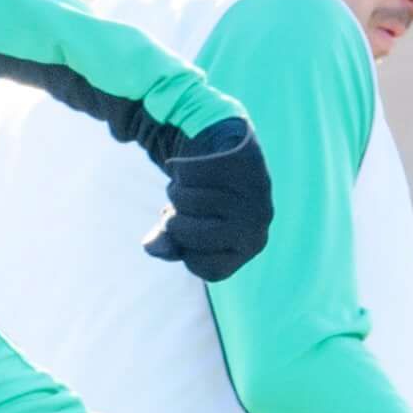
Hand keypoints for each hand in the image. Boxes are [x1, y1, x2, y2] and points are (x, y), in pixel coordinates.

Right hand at [144, 116, 272, 280]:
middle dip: (174, 224)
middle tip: (171, 210)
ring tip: (180, 187)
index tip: (183, 236)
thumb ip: (168, 242)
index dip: (185, 252)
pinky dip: (178, 168)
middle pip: (201, 235)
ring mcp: (257, 190)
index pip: (208, 267)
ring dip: (174, 193)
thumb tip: (152, 246)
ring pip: (196, 201)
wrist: (224, 145)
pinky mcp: (245, 159)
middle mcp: (259, 221)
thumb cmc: (202, 199)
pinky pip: (196, 171)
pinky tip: (181, 166)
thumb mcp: (183, 226)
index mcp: (250, 245)